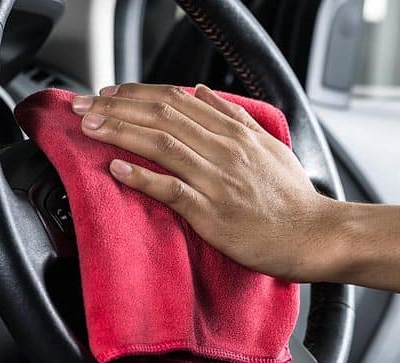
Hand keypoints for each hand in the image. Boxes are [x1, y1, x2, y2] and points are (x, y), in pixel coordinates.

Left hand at [71, 83, 341, 281]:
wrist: (314, 234)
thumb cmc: (290, 195)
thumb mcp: (267, 144)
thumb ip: (233, 116)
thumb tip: (203, 91)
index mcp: (233, 131)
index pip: (175, 100)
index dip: (137, 93)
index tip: (109, 93)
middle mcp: (222, 148)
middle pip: (161, 116)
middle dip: (117, 107)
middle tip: (84, 106)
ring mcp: (216, 179)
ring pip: (161, 145)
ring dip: (121, 133)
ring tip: (91, 128)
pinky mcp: (213, 212)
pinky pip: (172, 190)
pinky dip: (143, 177)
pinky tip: (117, 170)